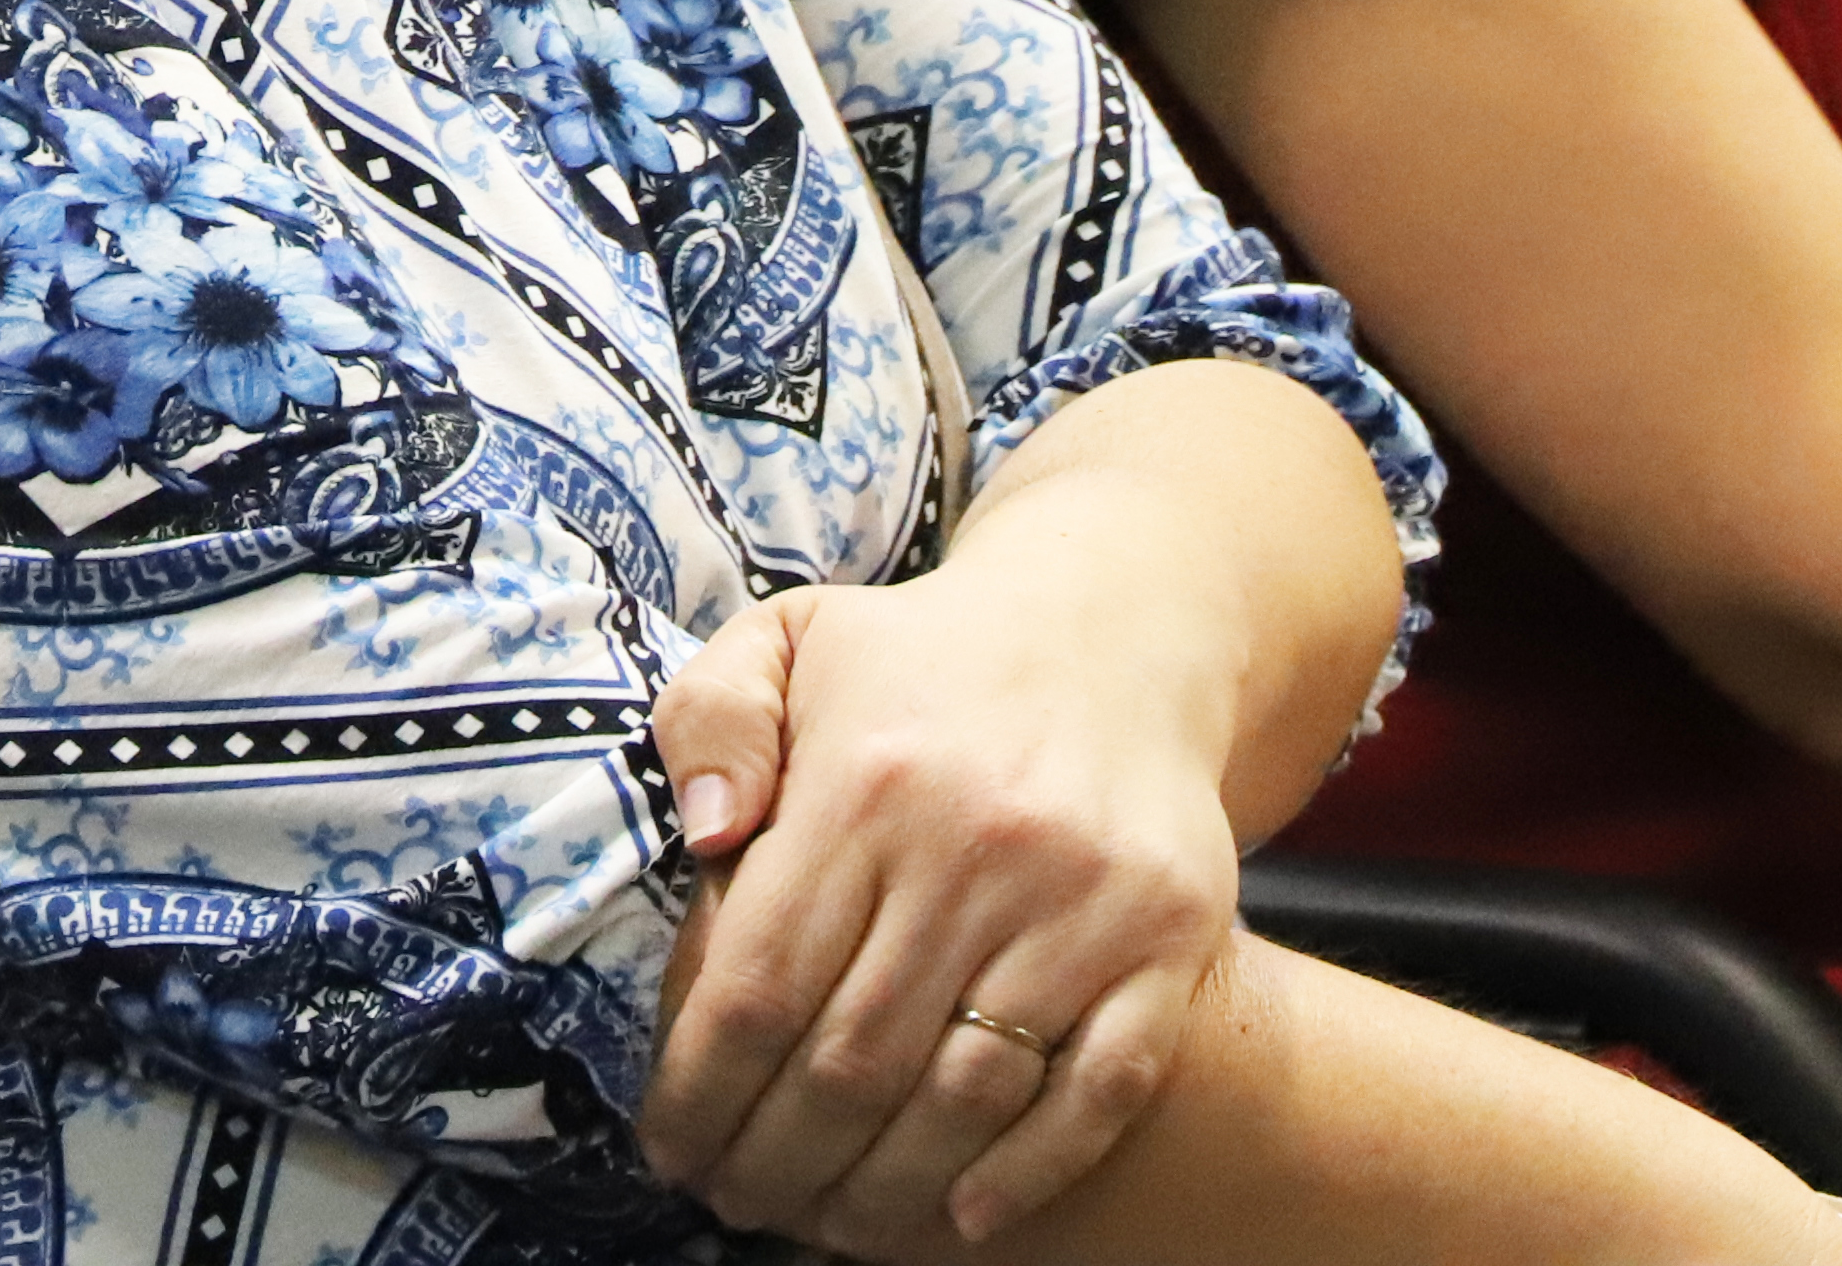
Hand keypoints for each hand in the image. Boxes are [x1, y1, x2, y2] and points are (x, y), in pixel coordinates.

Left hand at [645, 575, 1243, 1253]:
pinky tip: (964, 1215)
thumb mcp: (785, 638)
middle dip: (778, 1159)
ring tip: (827, 1223)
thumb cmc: (917, 662)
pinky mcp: (1171, 938)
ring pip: (969, 1092)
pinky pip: (1101, 1088)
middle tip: (739, 1202)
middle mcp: (975, 843)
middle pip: (854, 1059)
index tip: (670, 1149)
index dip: (702, 1090)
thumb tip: (706, 837)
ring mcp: (1084, 900)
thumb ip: (710, 721)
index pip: (759, 982)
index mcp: (865, 777)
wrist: (1114, 633)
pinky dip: (1031, 1168)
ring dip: (886, 1187)